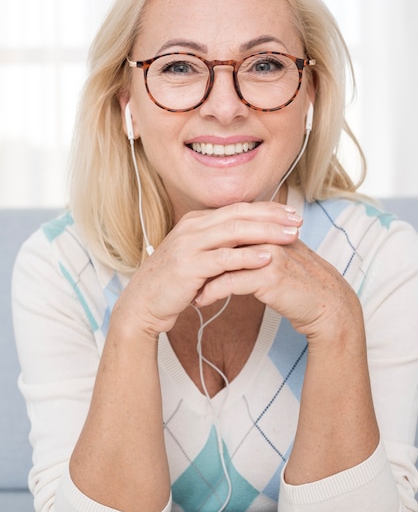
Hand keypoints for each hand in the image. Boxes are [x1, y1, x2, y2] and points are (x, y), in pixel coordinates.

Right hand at [111, 201, 301, 336]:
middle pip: (239, 215)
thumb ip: (219, 244)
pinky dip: (246, 257)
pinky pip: (223, 258)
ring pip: (234, 232)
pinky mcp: (189, 266)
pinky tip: (267, 258)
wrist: (143, 303)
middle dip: (272, 216)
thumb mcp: (197, 256)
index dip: (266, 209)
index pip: (237, 208)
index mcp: (196, 222)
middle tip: (298, 220)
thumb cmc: (174, 282)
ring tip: (290, 236)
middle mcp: (192, 228)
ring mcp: (189, 245)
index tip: (290, 213)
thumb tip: (249, 240)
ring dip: (265, 233)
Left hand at [194, 235, 361, 339]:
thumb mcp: (279, 260)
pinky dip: (212, 292)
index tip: (190, 257)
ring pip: (223, 261)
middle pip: (223, 241)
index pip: (230, 228)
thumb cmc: (302, 285)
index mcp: (270, 229)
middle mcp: (268, 236)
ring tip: (187, 289)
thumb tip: (235, 249)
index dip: (208, 242)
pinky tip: (201, 301)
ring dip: (201, 276)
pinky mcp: (269, 275)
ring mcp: (269, 253)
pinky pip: (231, 281)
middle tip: (180, 272)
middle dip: (200, 257)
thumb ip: (259, 249)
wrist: (328, 305)